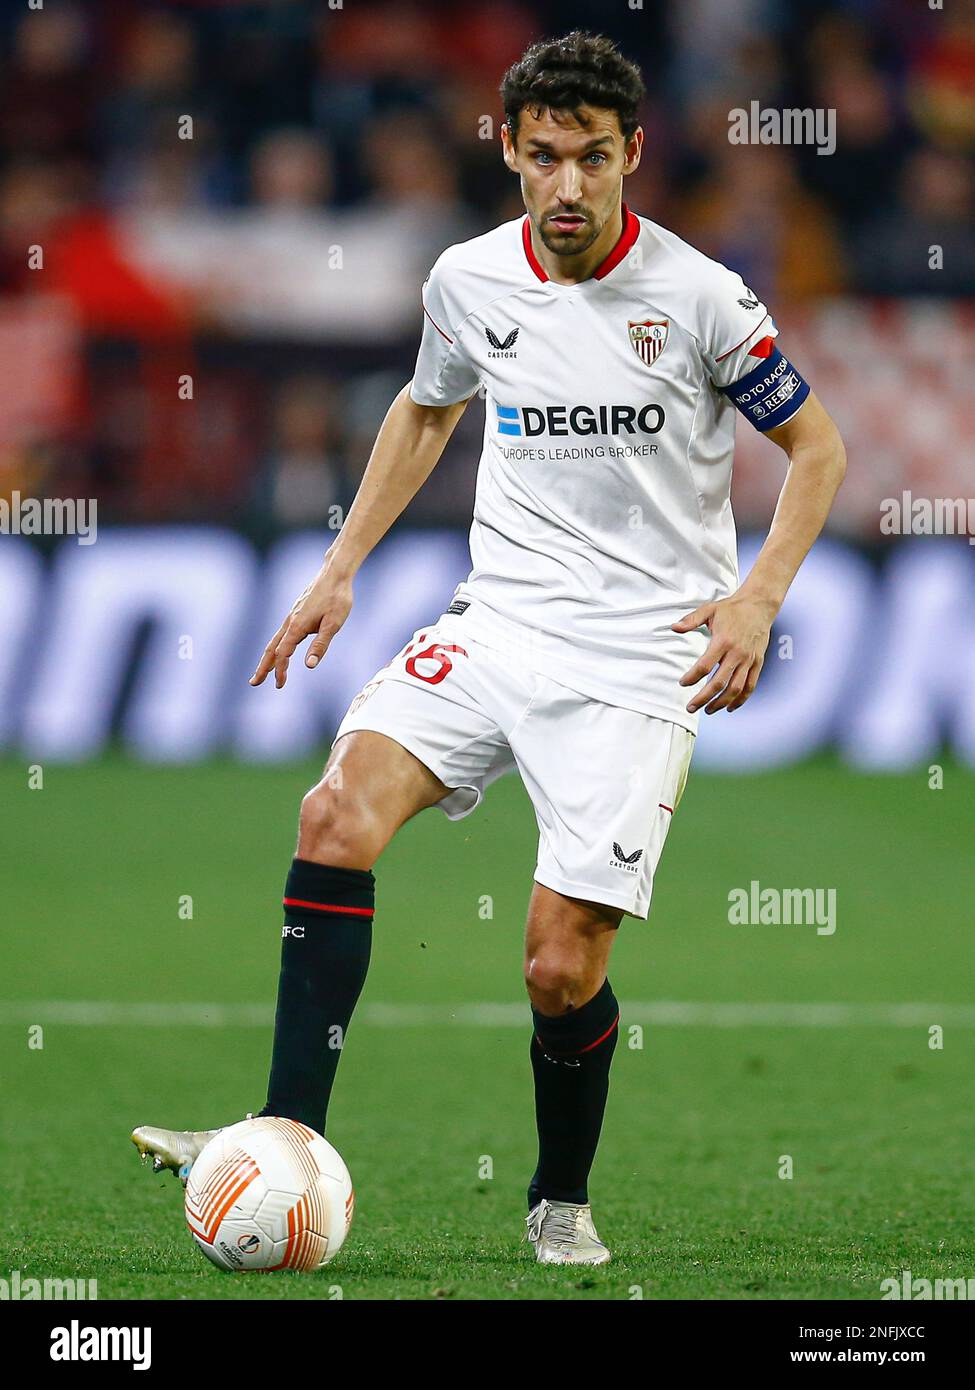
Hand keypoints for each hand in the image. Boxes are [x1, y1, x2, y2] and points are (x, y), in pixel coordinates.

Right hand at [250, 565, 353, 689]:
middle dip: (263, 667)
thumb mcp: (333, 624)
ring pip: (275, 640)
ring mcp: (292, 616)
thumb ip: (320, 645)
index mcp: (297, 626)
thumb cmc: (337, 598)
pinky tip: (281, 650)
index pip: (283, 653)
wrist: (335, 574)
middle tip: (254, 682)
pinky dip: (277, 646)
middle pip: (271, 648)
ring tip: (263, 671)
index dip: (280, 670)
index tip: (279, 684)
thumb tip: (309, 665)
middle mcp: (290, 621)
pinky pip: (282, 633)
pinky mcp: (297, 612)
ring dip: (268, 657)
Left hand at [672, 592, 775, 714]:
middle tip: (691, 707)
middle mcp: (737, 653)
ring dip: (721, 703)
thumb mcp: (709, 610)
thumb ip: (691, 620)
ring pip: (735, 689)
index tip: (683, 683)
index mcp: (723, 641)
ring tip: (708, 710)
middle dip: (703, 698)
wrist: (759, 606)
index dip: (692, 677)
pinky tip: (729, 707)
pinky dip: (740, 700)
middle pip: (719, 683)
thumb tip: (674, 627)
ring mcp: (748, 660)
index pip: (704, 666)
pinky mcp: (757, 663)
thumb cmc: (732, 609)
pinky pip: (750, 686)